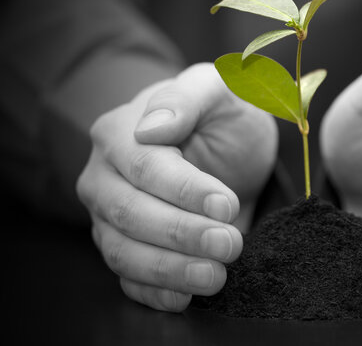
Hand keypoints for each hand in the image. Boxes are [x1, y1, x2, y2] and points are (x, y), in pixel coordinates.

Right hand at [77, 63, 276, 311]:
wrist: (225, 146)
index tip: (225, 204)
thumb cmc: (222, 115)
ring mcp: (109, 217)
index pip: (144, 166)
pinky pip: (128, 277)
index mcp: (119, 132)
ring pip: (123, 251)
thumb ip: (188, 96)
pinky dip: (153, 292)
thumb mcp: (218, 90)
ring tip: (215, 276)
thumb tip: (151, 127)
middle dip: (181, 233)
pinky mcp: (125, 247)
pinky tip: (185, 297)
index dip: (184, 190)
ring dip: (169, 270)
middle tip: (229, 244)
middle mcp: (105, 177)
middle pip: (130, 213)